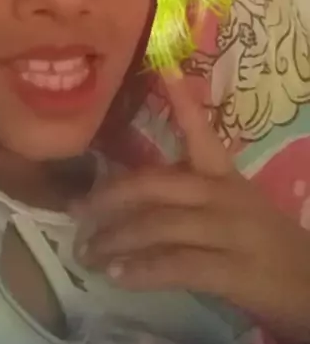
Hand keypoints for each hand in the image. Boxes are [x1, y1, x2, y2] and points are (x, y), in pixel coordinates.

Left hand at [73, 80, 309, 343]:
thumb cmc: (265, 244)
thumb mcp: (233, 207)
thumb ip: (190, 196)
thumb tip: (130, 197)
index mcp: (225, 176)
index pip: (200, 132)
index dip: (181, 101)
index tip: (162, 67)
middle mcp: (225, 196)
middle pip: (158, 184)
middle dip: (112, 196)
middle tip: (77, 208)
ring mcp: (230, 232)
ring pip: (160, 225)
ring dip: (116, 240)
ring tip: (87, 253)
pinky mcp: (234, 272)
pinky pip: (178, 266)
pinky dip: (142, 271)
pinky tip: (117, 276)